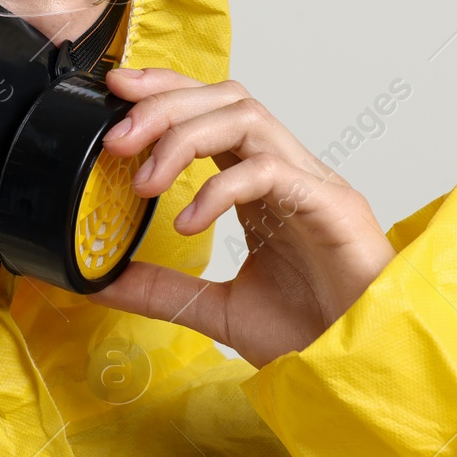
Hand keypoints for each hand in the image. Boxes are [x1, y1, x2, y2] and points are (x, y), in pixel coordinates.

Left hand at [90, 67, 397, 367]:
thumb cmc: (310, 330)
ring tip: (145, 182)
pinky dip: (221, 188)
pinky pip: (270, 173)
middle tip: (117, 139)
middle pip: (225, 99)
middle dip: (164, 105)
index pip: (211, 111)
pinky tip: (189, 221)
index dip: (165, 90)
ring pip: (247, 118)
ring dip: (185, 137)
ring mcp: (311, 184)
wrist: (357, 365)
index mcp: (260, 184)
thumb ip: (161, 289)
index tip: (116, 90)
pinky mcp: (331, 207)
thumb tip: (100, 280)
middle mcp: (285, 172)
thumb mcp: (214, 308)